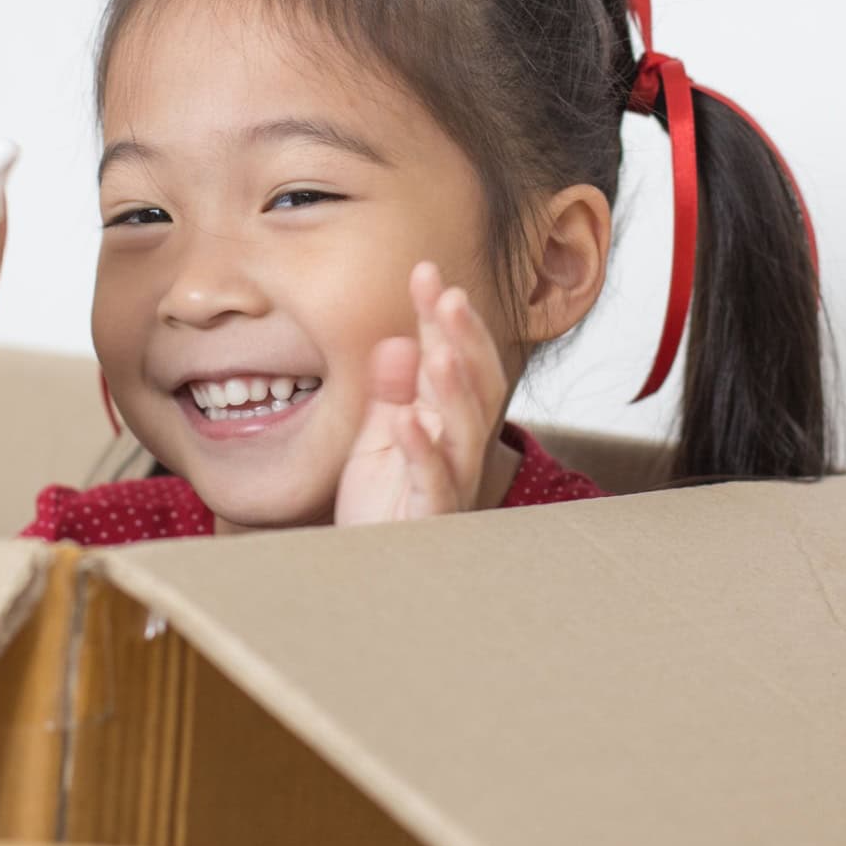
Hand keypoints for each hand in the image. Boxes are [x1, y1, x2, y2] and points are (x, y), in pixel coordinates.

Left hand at [335, 261, 508, 525]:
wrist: (369, 572)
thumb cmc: (381, 507)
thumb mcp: (379, 437)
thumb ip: (391, 392)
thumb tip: (399, 342)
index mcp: (447, 420)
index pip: (454, 357)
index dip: (442, 316)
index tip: (425, 273)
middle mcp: (460, 447)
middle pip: (477, 385)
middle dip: (464, 338)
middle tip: (448, 296)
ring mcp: (452, 482)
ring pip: (466, 430)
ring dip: (454, 387)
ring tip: (439, 350)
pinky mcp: (433, 517)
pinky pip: (435, 481)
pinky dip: (422, 449)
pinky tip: (405, 420)